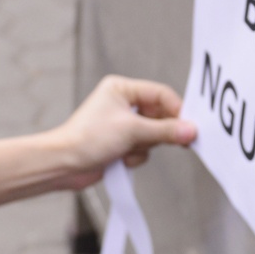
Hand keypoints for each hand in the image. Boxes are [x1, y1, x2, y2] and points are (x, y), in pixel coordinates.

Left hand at [0, 75, 195, 204]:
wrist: (64, 164)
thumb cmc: (88, 138)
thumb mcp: (132, 131)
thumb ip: (165, 131)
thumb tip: (190, 131)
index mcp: (121, 89)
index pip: (160, 94)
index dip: (176, 110)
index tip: (189, 126)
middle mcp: (122, 104)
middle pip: (159, 115)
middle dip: (158, 132)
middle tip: (172, 142)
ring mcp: (122, 125)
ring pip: (152, 135)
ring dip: (144, 146)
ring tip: (127, 150)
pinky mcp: (120, 143)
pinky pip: (143, 148)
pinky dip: (135, 156)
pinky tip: (121, 159)